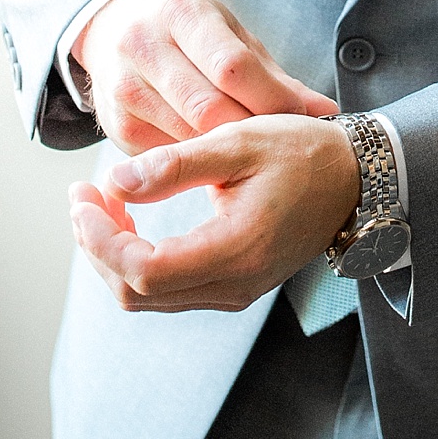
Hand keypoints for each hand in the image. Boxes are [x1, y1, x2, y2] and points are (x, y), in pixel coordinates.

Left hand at [67, 114, 358, 311]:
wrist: (355, 178)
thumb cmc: (303, 152)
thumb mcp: (238, 142)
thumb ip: (175, 164)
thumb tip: (115, 181)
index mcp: (237, 250)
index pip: (144, 272)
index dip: (101, 240)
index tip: (84, 196)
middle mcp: (235, 285)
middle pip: (137, 293)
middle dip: (97, 246)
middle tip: (82, 195)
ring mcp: (235, 291)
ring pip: (148, 296)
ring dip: (113, 253)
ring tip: (100, 202)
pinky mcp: (233, 285)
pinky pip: (169, 288)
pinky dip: (138, 258)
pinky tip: (131, 218)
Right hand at [75, 0, 337, 153]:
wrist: (116, 27)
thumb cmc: (191, 33)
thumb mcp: (233, 36)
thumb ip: (275, 77)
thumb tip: (324, 111)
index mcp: (182, 12)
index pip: (232, 66)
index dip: (271, 99)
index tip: (298, 117)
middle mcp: (144, 45)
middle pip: (208, 108)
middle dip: (250, 131)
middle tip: (278, 144)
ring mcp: (124, 87)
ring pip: (188, 137)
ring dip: (226, 152)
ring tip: (253, 154)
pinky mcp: (116, 126)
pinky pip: (169, 155)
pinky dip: (198, 160)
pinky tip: (216, 159)